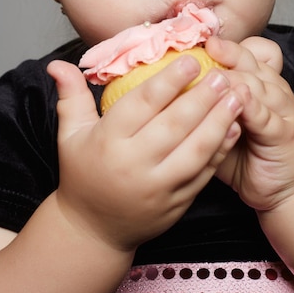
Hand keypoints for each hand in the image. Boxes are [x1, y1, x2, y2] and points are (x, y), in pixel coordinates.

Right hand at [47, 56, 242, 251]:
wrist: (93, 231)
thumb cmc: (82, 174)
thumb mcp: (70, 134)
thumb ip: (69, 96)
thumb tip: (56, 63)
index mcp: (108, 142)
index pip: (142, 105)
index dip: (168, 81)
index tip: (191, 60)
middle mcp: (134, 164)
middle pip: (174, 126)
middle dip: (202, 98)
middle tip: (223, 73)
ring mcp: (158, 188)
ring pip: (195, 151)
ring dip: (219, 122)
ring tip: (237, 95)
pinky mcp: (176, 204)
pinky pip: (203, 175)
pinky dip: (221, 151)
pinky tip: (235, 128)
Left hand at [205, 36, 293, 212]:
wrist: (279, 190)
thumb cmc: (241, 157)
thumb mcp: (217, 125)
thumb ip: (202, 105)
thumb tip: (164, 88)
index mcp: (259, 83)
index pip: (245, 55)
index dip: (226, 47)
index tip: (202, 41)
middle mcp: (274, 90)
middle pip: (252, 64)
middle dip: (230, 54)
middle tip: (209, 48)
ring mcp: (284, 110)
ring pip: (259, 86)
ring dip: (238, 79)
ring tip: (215, 75)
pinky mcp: (287, 134)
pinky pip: (267, 117)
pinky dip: (252, 108)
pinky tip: (238, 102)